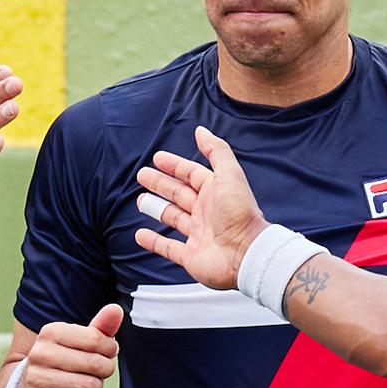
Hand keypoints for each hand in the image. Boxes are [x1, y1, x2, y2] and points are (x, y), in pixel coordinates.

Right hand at [16, 304, 122, 387]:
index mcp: (51, 332)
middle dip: (105, 369)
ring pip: (88, 385)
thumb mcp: (80, 341)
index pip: (95, 339)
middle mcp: (40, 353)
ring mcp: (35, 377)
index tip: (108, 352)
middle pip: (94, 363)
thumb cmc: (64, 361)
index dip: (110, 348)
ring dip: (95, 387)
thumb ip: (101, 326)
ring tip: (87, 384)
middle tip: (100, 371)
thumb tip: (116, 309)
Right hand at [134, 126, 268, 291]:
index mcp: (215, 192)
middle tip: (143, 175)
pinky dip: (153, 242)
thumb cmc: (240, 214)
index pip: (191, 174)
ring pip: (172, 218)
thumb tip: (202, 131)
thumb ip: (216, 151)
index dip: (174, 165)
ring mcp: (198, 234)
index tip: (157, 158)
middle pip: (179, 194)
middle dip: (160, 184)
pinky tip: (141, 235)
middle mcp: (206, 212)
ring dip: (157, 209)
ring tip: (141, 201)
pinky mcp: (191, 256)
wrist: (246, 253)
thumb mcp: (229, 174)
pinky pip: (168, 248)